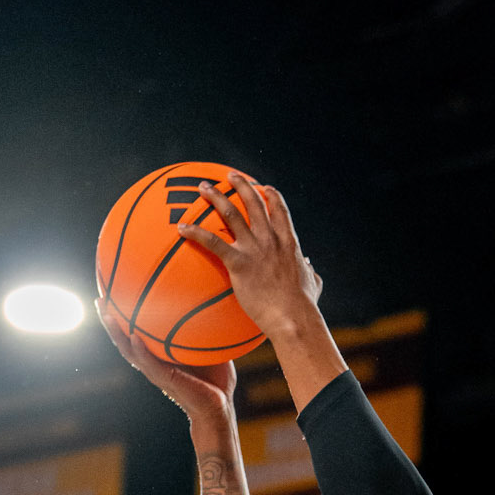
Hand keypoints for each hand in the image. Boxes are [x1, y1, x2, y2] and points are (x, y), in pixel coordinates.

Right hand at [95, 298, 235, 422]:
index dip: (123, 317)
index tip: (112, 295)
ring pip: (130, 352)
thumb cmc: (216, 379)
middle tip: (99, 300)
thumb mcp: (211, 347)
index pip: (136, 333)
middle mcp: (153, 363)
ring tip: (107, 316)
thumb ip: (206, 328)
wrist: (220, 407)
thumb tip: (215, 300)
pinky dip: (141, 352)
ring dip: (116, 335)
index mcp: (159, 355)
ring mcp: (158, 372)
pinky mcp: (168, 380)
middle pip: (124, 341)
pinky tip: (134, 338)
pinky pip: (150, 365)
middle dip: (110, 322)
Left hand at [176, 175, 322, 337]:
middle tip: (230, 176)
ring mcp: (254, 249)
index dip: (272, 196)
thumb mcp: (312, 284)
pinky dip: (196, 232)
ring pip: (231, 213)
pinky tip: (182, 227)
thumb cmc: (303, 306)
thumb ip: (310, 272)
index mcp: (288, 243)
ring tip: (203, 188)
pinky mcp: (238, 263)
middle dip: (241, 185)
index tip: (264, 188)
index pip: (280, 211)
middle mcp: (270, 240)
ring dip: (216, 197)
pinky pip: (212, 242)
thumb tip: (310, 267)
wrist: (292, 317)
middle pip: (254, 203)